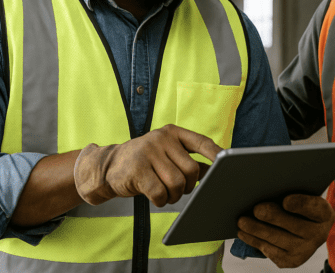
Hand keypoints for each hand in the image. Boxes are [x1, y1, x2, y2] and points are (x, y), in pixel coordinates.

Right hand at [73, 124, 221, 206]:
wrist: (107, 167)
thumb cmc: (144, 163)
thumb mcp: (165, 154)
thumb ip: (187, 160)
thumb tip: (214, 172)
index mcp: (172, 133)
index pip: (201, 142)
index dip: (216, 154)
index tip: (228, 163)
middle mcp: (161, 139)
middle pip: (191, 170)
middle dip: (189, 187)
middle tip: (179, 191)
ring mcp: (148, 152)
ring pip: (177, 183)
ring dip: (174, 196)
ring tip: (167, 195)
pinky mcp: (137, 170)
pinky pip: (160, 193)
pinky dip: (161, 200)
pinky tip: (155, 198)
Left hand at [237, 194, 334, 267]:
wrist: (309, 231)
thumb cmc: (301, 208)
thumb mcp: (304, 196)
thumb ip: (292, 192)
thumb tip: (267, 192)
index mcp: (323, 213)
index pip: (314, 207)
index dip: (300, 205)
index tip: (286, 201)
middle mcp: (318, 234)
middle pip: (293, 225)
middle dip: (272, 217)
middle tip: (257, 209)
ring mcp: (304, 251)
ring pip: (276, 240)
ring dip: (257, 230)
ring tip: (242, 222)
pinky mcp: (290, 261)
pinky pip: (269, 251)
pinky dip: (254, 241)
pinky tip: (244, 233)